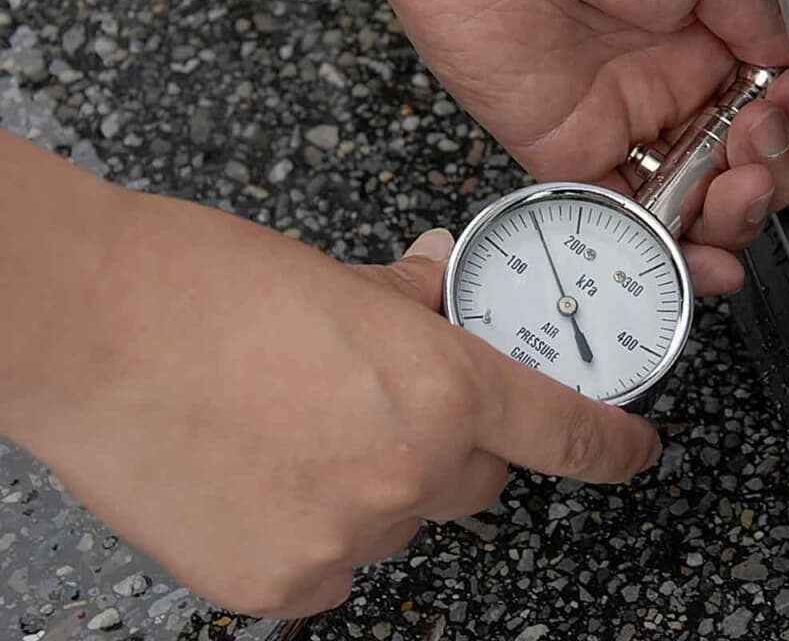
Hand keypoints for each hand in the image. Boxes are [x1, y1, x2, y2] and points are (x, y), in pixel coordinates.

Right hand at [1, 179, 659, 617]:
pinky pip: (330, 567)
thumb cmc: (199, 283)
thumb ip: (411, 302)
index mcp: (442, 387)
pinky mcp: (280, 584)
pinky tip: (258, 478)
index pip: (564, 432)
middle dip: (449, 450)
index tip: (631, 451)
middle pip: (474, 481)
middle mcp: (411, 472)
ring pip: (397, 522)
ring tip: (289, 434)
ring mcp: (347, 537)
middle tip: (380, 411)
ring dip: (369, 488)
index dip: (610, 445)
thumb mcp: (337, 277)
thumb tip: (438, 284)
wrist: (85, 326)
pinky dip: (310, 531)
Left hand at [210, 0, 788, 295]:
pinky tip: (693, 250)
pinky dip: (658, 246)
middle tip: (755, 157)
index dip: (785, 132)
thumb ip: (757, 17)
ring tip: (733, 206)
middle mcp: (663, 79)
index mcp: (705, 30)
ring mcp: (617, 118)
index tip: (783, 122)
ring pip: (684, 203)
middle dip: (761, 182)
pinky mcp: (565, 151)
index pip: (766, 110)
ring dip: (722, 223)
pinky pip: (618, 215)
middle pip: (732, 166)